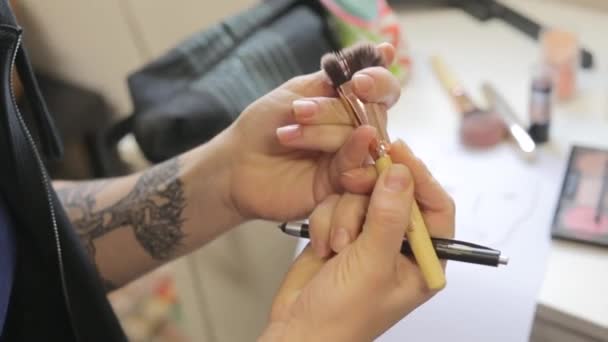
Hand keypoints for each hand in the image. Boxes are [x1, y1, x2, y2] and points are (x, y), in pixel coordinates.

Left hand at [218, 43, 400, 221]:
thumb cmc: (264, 125)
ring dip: (324, 132)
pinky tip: (334, 152)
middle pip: (372, 114)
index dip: (379, 82)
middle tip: (297, 111)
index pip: (383, 90)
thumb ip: (338, 77)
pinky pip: (360, 168)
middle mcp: (357, 130)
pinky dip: (353, 154)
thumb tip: (386, 50)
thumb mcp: (299, 92)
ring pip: (363, 139)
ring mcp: (352, 158)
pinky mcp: (342, 184)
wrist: (236, 164)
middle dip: (333, 110)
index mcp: (349, 104)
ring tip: (286, 135)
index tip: (359, 81)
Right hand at [259, 141, 454, 341]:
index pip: (435, 206)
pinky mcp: (341, 231)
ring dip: (343, 217)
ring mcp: (368, 237)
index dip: (419, 176)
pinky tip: (322, 246)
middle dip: (368, 198)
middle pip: (394, 193)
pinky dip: (325, 220)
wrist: (299, 331)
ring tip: (336, 247)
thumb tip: (402, 174)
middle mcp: (399, 245)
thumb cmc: (342, 317)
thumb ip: (388, 216)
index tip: (398, 152)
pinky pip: (336, 203)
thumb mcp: (372, 265)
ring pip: (360, 195)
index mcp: (424, 259)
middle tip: (354, 191)